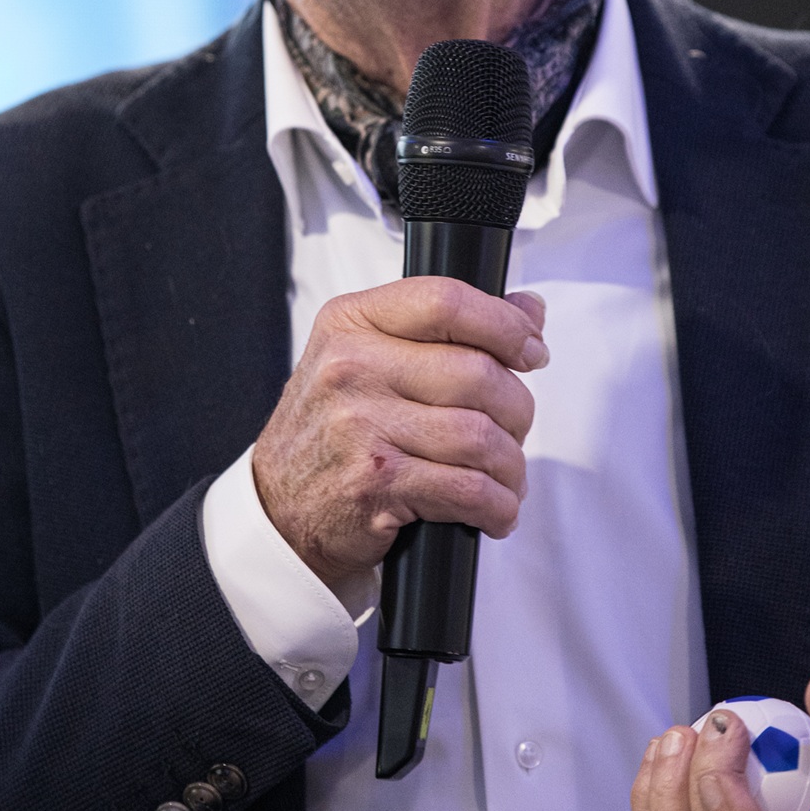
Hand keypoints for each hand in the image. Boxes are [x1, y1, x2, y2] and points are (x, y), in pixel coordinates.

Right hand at [252, 278, 545, 586]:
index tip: (530, 349)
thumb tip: (528, 308)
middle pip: (478, 373)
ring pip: (482, 436)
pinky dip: (497, 506)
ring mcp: (361, 425)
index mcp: (352, 321)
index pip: (446, 300)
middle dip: (517, 410)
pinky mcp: (376, 482)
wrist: (279, 509)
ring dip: (511, 467)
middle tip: (514, 430)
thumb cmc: (330, 431)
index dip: (505, 324)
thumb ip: (445, 328)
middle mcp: (351, 366)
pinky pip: (469, 490)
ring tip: (506, 478)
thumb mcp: (369, 358)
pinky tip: (493, 509)